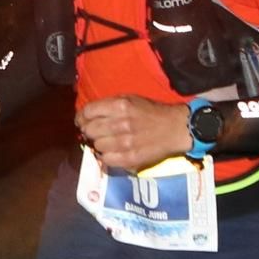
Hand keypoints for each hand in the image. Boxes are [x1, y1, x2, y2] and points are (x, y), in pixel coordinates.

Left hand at [75, 95, 192, 171]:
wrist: (176, 128)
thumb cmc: (152, 112)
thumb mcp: (130, 99)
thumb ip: (108, 106)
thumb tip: (87, 116)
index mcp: (120, 106)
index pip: (87, 112)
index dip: (82, 117)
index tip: (83, 121)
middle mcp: (120, 123)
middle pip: (89, 130)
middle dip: (90, 131)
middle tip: (96, 133)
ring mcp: (125, 142)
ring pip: (96, 146)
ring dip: (100, 145)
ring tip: (109, 142)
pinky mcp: (130, 158)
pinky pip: (106, 160)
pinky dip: (107, 157)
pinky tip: (113, 153)